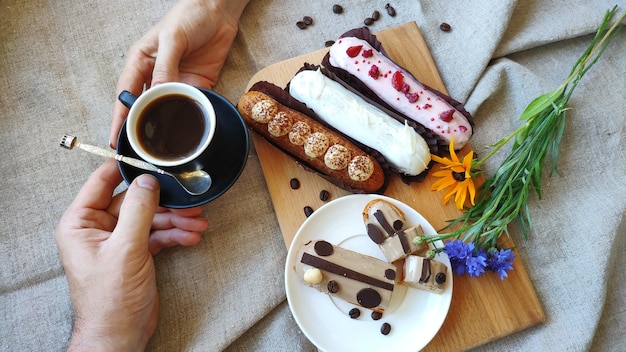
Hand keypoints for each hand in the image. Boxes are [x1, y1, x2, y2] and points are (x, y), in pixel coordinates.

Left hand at [55, 159, 207, 349]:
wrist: (120, 334)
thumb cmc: (110, 299)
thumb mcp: (126, 249)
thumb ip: (138, 211)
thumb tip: (148, 181)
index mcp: (81, 223)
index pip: (101, 182)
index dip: (125, 169)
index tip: (149, 158)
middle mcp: (97, 229)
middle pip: (133, 201)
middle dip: (164, 203)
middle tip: (188, 202)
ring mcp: (117, 241)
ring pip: (149, 218)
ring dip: (175, 220)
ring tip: (197, 223)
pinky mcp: (135, 253)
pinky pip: (156, 235)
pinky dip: (174, 235)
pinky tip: (191, 237)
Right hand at [109, 0, 249, 147]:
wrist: (219, 11)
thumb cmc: (189, 16)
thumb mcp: (173, 38)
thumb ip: (166, 66)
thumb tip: (159, 93)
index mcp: (141, 63)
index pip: (125, 95)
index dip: (119, 118)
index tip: (115, 140)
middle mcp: (156, 76)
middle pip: (144, 107)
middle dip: (140, 129)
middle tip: (139, 151)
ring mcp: (176, 82)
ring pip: (167, 110)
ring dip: (166, 127)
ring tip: (162, 149)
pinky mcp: (197, 85)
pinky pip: (191, 106)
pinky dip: (189, 118)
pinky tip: (188, 132)